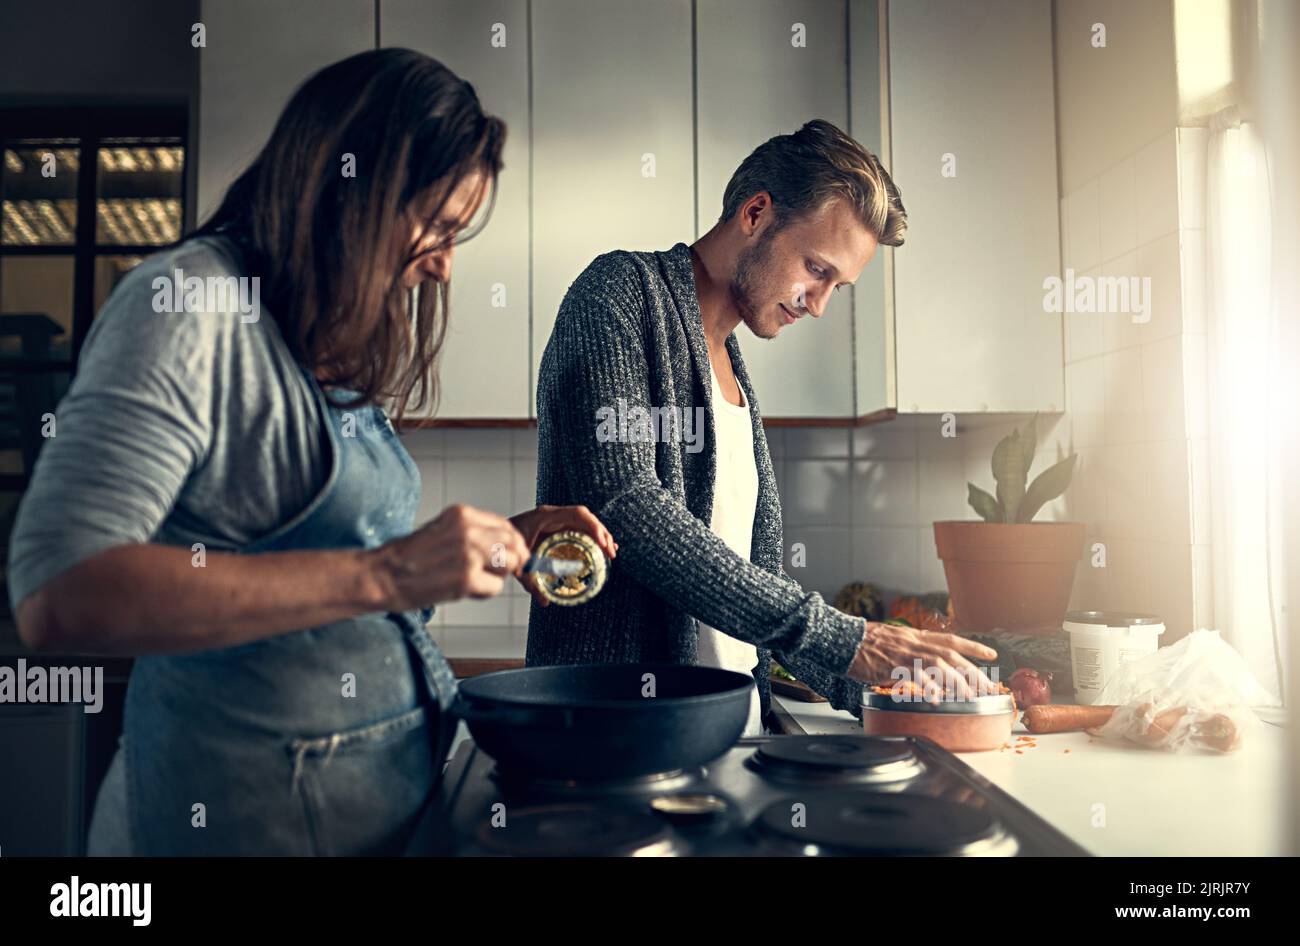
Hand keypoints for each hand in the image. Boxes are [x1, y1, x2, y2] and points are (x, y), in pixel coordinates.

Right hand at [370, 504, 530, 609]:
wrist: (383, 575)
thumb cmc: (408, 556)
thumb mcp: (443, 529)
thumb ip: (473, 533)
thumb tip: (504, 545)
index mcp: (462, 514)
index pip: (506, 525)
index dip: (513, 543)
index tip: (512, 554)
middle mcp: (468, 530)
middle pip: (513, 544)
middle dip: (512, 560)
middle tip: (502, 571)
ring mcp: (469, 554)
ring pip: (509, 565)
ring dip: (497, 576)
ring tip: (475, 579)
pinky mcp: (466, 579)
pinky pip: (495, 587)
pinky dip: (484, 592)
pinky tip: (465, 590)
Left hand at [509, 504, 617, 605]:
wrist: (494, 539)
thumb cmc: (504, 547)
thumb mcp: (519, 565)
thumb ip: (531, 583)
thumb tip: (545, 602)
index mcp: (546, 516)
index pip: (577, 514)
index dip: (594, 527)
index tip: (602, 544)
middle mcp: (553, 515)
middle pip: (586, 518)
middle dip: (602, 534)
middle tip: (611, 553)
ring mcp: (556, 520)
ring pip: (584, 523)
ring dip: (600, 536)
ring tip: (611, 553)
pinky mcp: (556, 527)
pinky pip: (578, 529)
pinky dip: (591, 538)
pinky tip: (601, 549)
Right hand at [846, 621, 999, 700]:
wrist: (844, 639)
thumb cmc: (863, 643)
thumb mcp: (892, 642)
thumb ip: (909, 651)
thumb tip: (920, 666)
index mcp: (915, 636)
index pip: (951, 639)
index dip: (973, 647)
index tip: (991, 654)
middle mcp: (914, 643)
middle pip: (951, 655)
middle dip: (973, 671)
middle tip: (988, 687)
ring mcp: (905, 653)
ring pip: (939, 665)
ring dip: (956, 681)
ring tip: (970, 696)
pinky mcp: (893, 664)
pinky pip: (916, 676)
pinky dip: (928, 687)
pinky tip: (938, 699)